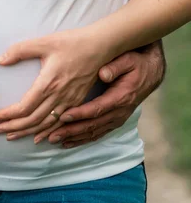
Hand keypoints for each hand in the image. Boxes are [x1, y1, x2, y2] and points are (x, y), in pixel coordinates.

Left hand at [0, 29, 106, 138]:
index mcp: (49, 83)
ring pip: (46, 125)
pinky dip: (46, 132)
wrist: (101, 46)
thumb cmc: (72, 42)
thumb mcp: (44, 42)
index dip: (8, 115)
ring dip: (27, 132)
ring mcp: (70, 102)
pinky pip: (60, 123)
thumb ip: (20, 50)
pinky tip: (37, 137)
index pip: (24, 107)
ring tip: (11, 136)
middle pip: (33, 120)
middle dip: (13, 127)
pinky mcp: (77, 102)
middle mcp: (59, 96)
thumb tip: (0, 60)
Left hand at [36, 42, 165, 148]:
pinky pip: (97, 133)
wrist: (151, 73)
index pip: (97, 109)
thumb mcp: (128, 60)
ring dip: (74, 138)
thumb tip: (103, 74)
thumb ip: (115, 66)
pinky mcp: (114, 121)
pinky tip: (67, 143)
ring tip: (54, 140)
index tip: (63, 116)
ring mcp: (117, 119)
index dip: (80, 114)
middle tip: (51, 135)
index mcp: (120, 97)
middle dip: (71, 131)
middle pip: (92, 125)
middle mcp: (119, 112)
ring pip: (93, 132)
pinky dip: (82, 140)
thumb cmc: (136, 64)